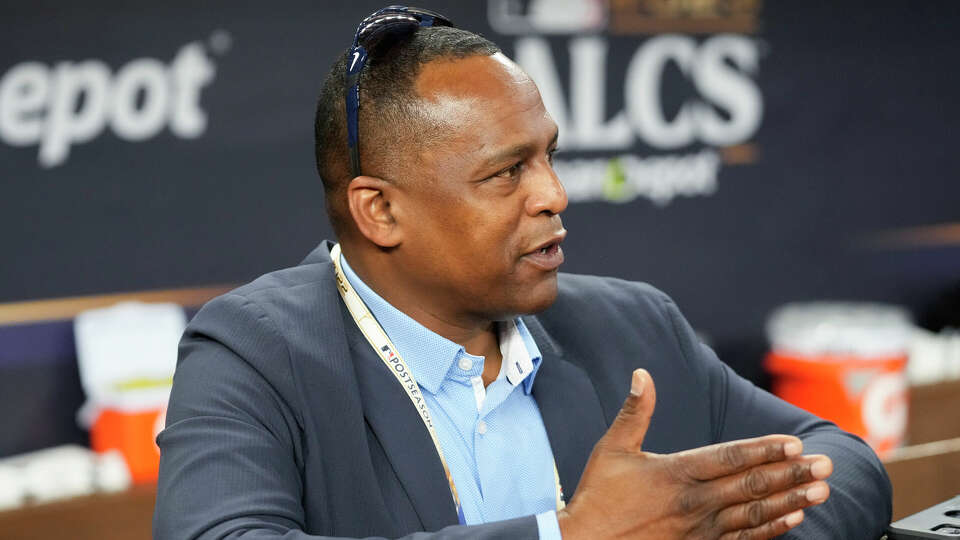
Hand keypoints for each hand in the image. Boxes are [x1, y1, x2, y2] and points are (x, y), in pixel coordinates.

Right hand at [557, 369, 832, 539]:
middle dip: (792, 474)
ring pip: (755, 513)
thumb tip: (642, 374)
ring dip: (791, 500)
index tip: (794, 443)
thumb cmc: (598, 497)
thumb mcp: (612, 449)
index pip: (729, 457)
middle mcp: (695, 502)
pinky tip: (794, 519)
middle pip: (752, 485)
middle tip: (825, 465)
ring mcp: (700, 530)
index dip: (764, 449)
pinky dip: (772, 529)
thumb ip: (634, 411)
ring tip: (821, 491)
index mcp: (676, 472)